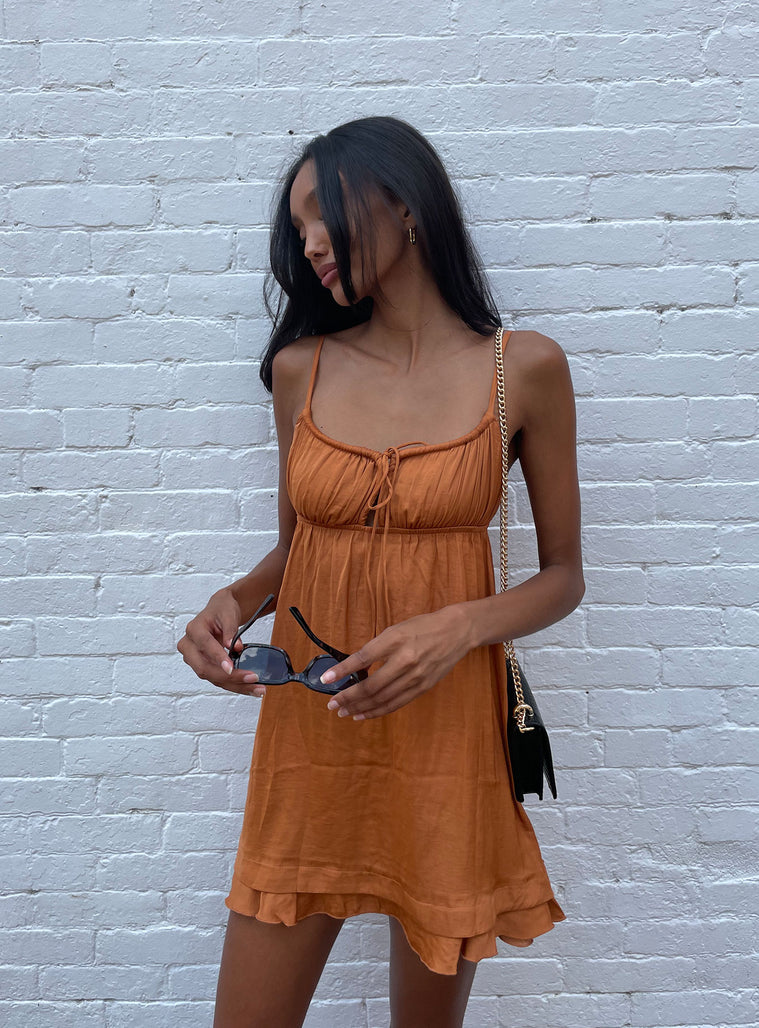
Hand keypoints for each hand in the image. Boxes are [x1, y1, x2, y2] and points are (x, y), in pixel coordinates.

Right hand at [177, 589, 265, 697]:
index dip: (218, 657)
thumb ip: (230, 629)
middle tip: (252, 678)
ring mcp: (195, 659)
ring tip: (257, 688)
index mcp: (194, 630)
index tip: (231, 668)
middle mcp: (190, 646)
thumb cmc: (222, 610)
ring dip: (235, 685)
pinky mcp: (205, 666)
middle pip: (205, 668)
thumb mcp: (228, 613)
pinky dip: (235, 684)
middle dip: (229, 677)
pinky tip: (250, 687)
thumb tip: (235, 647)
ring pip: (213, 678)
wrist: (219, 611)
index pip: (204, 645)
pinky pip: (218, 679)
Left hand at [321, 605, 473, 720]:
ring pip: (382, 699)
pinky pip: (396, 704)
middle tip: (332, 704)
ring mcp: (416, 676)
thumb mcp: (395, 630)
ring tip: (343, 712)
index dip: (342, 670)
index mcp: (395, 639)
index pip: (363, 658)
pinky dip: (377, 711)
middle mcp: (405, 659)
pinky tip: (363, 713)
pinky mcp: (423, 687)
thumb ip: (375, 648)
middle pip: (371, 685)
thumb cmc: (422, 627)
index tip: (325, 680)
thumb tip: (354, 668)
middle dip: (348, 697)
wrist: (456, 631)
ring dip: (359, 707)